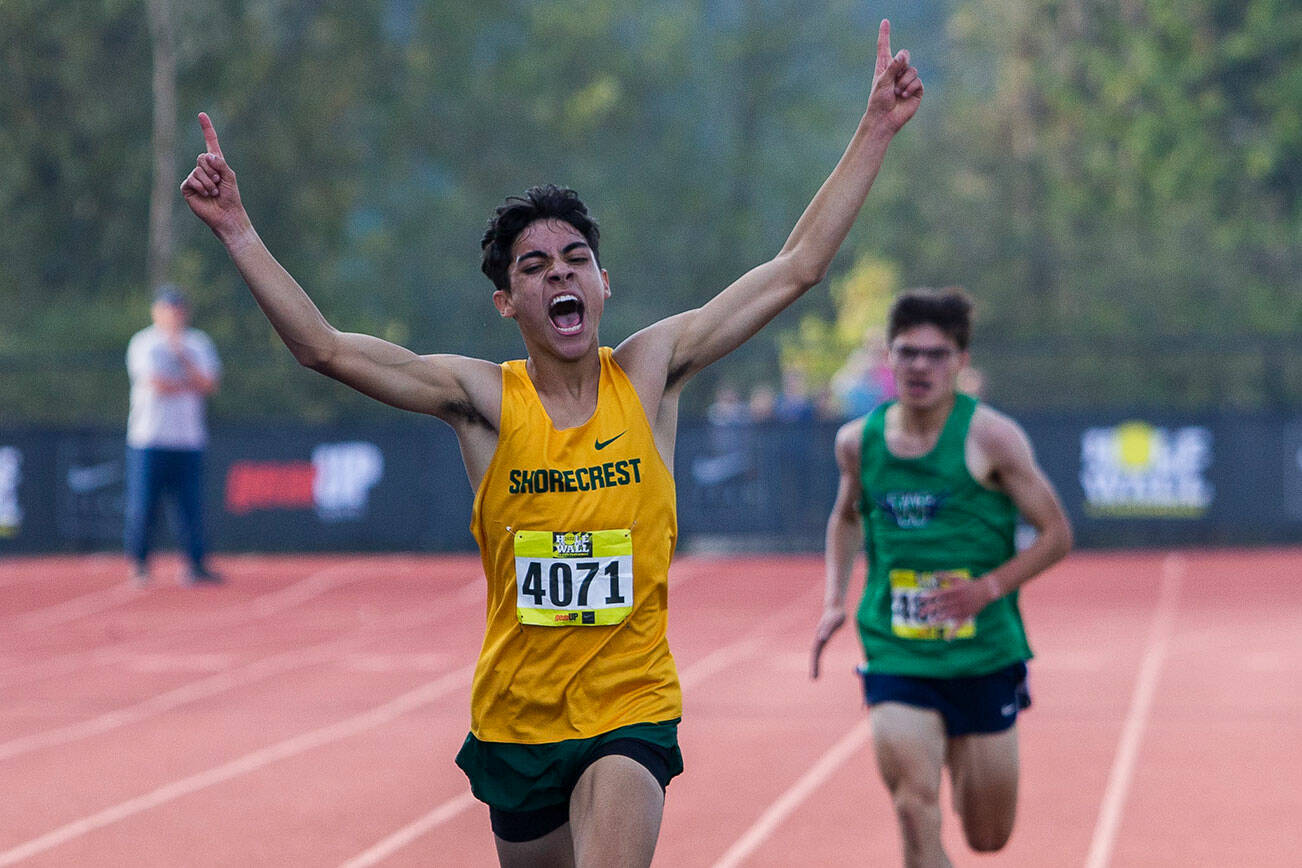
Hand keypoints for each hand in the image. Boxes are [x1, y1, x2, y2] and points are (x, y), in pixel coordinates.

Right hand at [180, 112, 248, 239]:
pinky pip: (191, 180)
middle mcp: (204, 168)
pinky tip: (207, 195)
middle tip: (219, 183)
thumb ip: (220, 163)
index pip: (210, 142)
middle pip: (202, 157)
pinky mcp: (188, 187)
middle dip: (213, 171)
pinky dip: (201, 187)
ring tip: (214, 192)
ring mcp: (194, 177)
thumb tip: (208, 156)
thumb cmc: (231, 196)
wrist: (226, 214)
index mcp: (216, 163)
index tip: (201, 115)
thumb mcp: (229, 176)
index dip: (206, 129)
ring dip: (209, 182)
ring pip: (197, 170)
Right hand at [810, 606, 845, 678]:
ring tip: (815, 676)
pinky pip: (819, 651)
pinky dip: (817, 659)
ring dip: (814, 664)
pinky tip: (818, 664)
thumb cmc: (836, 614)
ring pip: (815, 654)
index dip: (815, 664)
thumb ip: (828, 629)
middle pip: (814, 655)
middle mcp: (819, 639)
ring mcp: (820, 638)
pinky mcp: (824, 637)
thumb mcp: (834, 621)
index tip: (814, 674)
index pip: (816, 653)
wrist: (835, 607)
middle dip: (814, 667)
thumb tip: (822, 638)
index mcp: (820, 637)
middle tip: (814, 679)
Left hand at [865, 19, 922, 131]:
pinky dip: (910, 88)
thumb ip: (893, 66)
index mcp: (884, 68)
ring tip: (896, 92)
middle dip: (901, 65)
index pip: (884, 48)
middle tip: (895, 78)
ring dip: (904, 81)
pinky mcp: (916, 90)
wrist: (884, 119)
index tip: (885, 21)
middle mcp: (896, 72)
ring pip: (912, 70)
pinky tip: (903, 96)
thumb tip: (904, 53)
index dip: (885, 35)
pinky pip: (917, 81)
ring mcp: (907, 80)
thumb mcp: (883, 81)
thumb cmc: (878, 101)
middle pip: (904, 57)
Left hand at [918, 573, 998, 627]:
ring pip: (948, 616)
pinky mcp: (966, 616)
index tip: (921, 598)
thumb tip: (933, 574)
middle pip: (941, 605)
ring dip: (938, 619)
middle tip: (920, 613)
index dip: (930, 596)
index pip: (939, 594)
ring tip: (928, 623)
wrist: (986, 590)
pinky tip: (947, 638)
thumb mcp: (957, 578)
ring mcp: (961, 609)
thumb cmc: (969, 584)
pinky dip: (954, 632)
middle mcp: (956, 601)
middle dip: (929, 609)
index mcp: (953, 591)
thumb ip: (944, 576)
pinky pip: (959, 625)